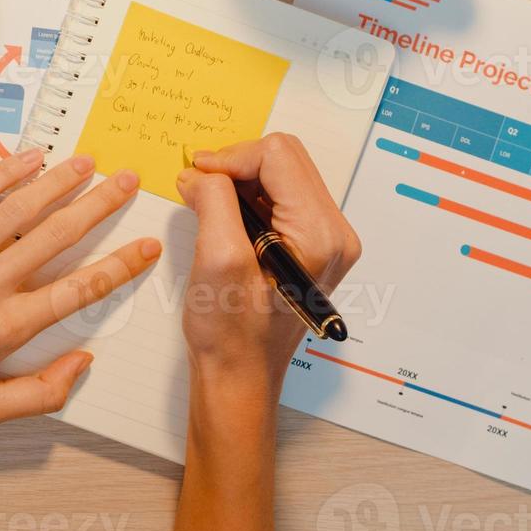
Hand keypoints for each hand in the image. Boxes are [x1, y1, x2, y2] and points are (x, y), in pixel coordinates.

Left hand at [0, 148, 160, 437]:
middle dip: (99, 207)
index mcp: (1, 330)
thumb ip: (40, 393)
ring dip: (58, 182)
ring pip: (17, 210)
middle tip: (128, 182)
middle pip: (56, 236)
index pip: (78, 290)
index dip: (119, 266)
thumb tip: (82, 362)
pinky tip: (28, 160)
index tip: (147, 246)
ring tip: (88, 162)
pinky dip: (2, 176)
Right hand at [175, 133, 361, 392]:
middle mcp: (333, 232)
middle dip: (235, 165)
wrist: (241, 374)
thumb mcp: (216, 260)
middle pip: (284, 158)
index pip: (277, 156)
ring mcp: (325, 238)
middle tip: (199, 188)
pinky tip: (224, 219)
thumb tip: (202, 172)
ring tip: (208, 207)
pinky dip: (247, 197)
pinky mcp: (310, 243)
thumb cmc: (231, 333)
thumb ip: (214, 203)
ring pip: (280, 173)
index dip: (230, 159)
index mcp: (319, 234)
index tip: (197, 179)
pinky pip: (279, 196)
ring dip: (239, 181)